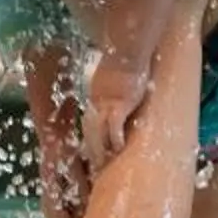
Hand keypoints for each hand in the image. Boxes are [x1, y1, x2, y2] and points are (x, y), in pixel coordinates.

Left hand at [83, 52, 149, 167]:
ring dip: (99, 149)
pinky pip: (114, 126)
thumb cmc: (126, 61)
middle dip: (91, 149)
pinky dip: (115, 139)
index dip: (90, 137)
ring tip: (102, 165)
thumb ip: (117, 84)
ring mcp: (108, 104)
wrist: (127, 51)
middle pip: (90, 130)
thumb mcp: (118, 75)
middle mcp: (98, 102)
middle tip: (93, 166)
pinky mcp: (120, 105)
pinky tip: (119, 149)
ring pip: (98, 132)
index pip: (90, 121)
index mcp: (96, 96)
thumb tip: (122, 90)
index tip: (91, 152)